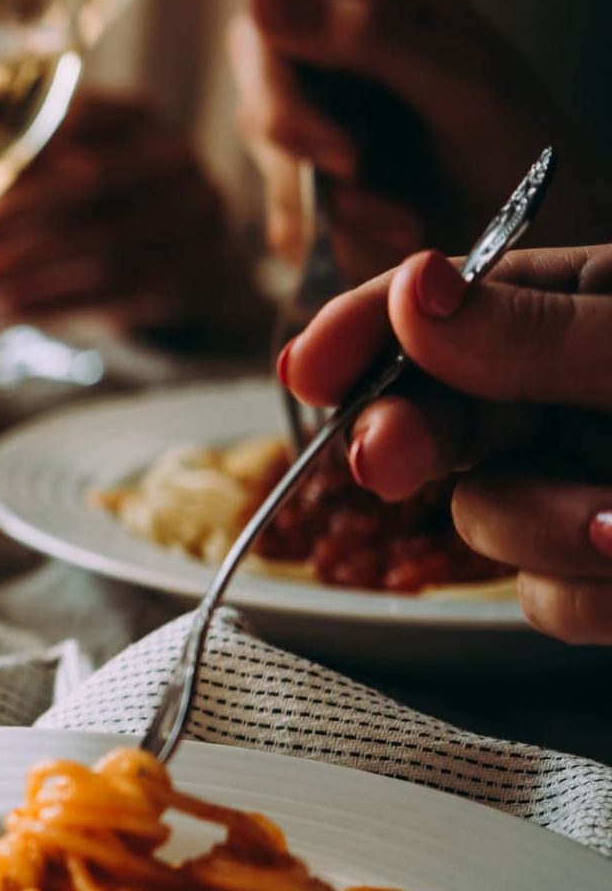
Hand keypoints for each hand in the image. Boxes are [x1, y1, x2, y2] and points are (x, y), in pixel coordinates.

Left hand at [0, 94, 255, 335]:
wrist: (192, 273)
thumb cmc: (110, 213)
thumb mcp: (77, 173)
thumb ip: (27, 168)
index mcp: (139, 120)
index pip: (79, 123)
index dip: (19, 153)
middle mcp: (177, 161)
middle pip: (93, 185)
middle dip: (15, 214)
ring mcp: (197, 219)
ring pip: (104, 247)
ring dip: (27, 268)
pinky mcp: (195, 276)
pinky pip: (119, 294)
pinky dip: (56, 304)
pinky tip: (7, 310)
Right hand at [231, 0, 595, 280]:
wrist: (553, 228)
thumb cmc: (525, 145)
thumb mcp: (455, 83)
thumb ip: (363, 39)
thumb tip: (257, 0)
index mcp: (372, 0)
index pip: (268, 36)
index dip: (284, 98)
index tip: (339, 153)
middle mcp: (340, 51)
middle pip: (259, 102)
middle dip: (308, 162)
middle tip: (364, 185)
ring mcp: (328, 116)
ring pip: (274, 166)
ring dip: (337, 208)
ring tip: (406, 223)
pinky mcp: (323, 176)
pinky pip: (292, 214)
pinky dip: (339, 236)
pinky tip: (393, 233)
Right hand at [282, 244, 611, 642]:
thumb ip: (534, 332)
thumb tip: (410, 289)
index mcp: (574, 310)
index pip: (436, 309)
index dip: (360, 336)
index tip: (307, 370)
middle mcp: (562, 398)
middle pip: (429, 417)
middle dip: (404, 439)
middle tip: (383, 461)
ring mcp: (575, 487)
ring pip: (483, 521)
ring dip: (548, 530)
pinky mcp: (596, 576)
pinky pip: (541, 602)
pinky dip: (592, 598)